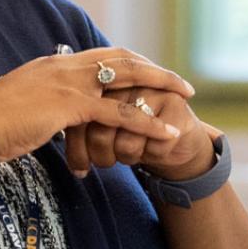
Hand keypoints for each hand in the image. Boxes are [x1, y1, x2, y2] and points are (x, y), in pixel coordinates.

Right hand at [0, 47, 195, 163]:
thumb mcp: (19, 102)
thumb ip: (39, 100)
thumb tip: (45, 110)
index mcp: (53, 64)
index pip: (102, 55)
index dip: (130, 62)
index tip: (150, 72)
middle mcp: (65, 66)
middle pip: (122, 58)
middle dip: (155, 68)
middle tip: (180, 82)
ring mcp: (70, 83)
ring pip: (129, 79)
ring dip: (161, 87)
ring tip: (186, 98)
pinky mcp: (72, 106)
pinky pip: (120, 114)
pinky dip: (147, 124)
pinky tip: (166, 134)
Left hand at [67, 85, 218, 180]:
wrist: (173, 136)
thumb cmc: (127, 131)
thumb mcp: (95, 124)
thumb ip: (78, 125)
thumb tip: (71, 159)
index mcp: (98, 79)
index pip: (78, 118)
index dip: (77, 148)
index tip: (78, 169)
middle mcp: (123, 81)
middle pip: (101, 129)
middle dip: (101, 155)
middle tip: (104, 165)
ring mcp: (151, 90)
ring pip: (126, 141)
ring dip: (126, 157)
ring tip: (127, 158)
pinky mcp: (175, 106)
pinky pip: (154, 146)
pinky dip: (150, 156)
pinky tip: (150, 152)